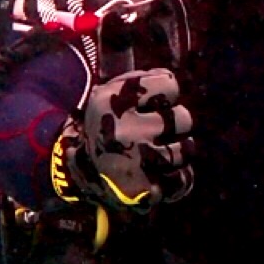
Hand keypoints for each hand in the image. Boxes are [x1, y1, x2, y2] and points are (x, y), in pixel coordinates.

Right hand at [81, 68, 193, 205]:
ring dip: (176, 151)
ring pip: (187, 149)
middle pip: (184, 118)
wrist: (76, 176)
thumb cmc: (104, 127)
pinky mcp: (147, 191)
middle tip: (157, 131)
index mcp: (112, 102)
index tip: (151, 103)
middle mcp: (125, 131)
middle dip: (174, 124)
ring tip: (156, 153)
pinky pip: (184, 179)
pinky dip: (176, 177)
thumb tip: (170, 72)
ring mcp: (138, 163)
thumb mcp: (110, 94)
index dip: (165, 93)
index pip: (170, 84)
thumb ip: (141, 78)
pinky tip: (159, 174)